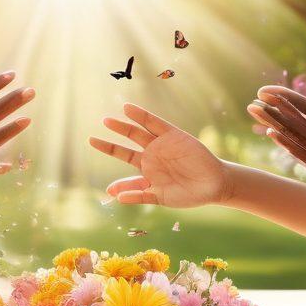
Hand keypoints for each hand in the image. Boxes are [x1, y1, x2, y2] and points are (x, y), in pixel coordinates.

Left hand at [89, 104, 229, 206]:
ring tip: (107, 121)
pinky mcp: (173, 135)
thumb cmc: (187, 194)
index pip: (123, 156)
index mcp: (146, 168)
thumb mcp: (159, 196)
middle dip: (112, 137)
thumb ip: (138, 193)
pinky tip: (128, 109)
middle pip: (128, 142)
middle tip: (93, 135)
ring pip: (138, 131)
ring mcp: (162, 144)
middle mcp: (152, 154)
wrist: (212, 186)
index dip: (108, 148)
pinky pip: (155, 123)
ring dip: (123, 126)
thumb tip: (114, 196)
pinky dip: (142, 116)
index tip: (92, 142)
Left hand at [247, 85, 305, 195]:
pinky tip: (270, 133)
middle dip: (271, 107)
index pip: (302, 105)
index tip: (267, 90)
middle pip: (290, 119)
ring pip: (289, 135)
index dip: (282, 96)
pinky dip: (282, 142)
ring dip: (270, 122)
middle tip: (255, 98)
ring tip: (255, 112)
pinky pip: (295, 152)